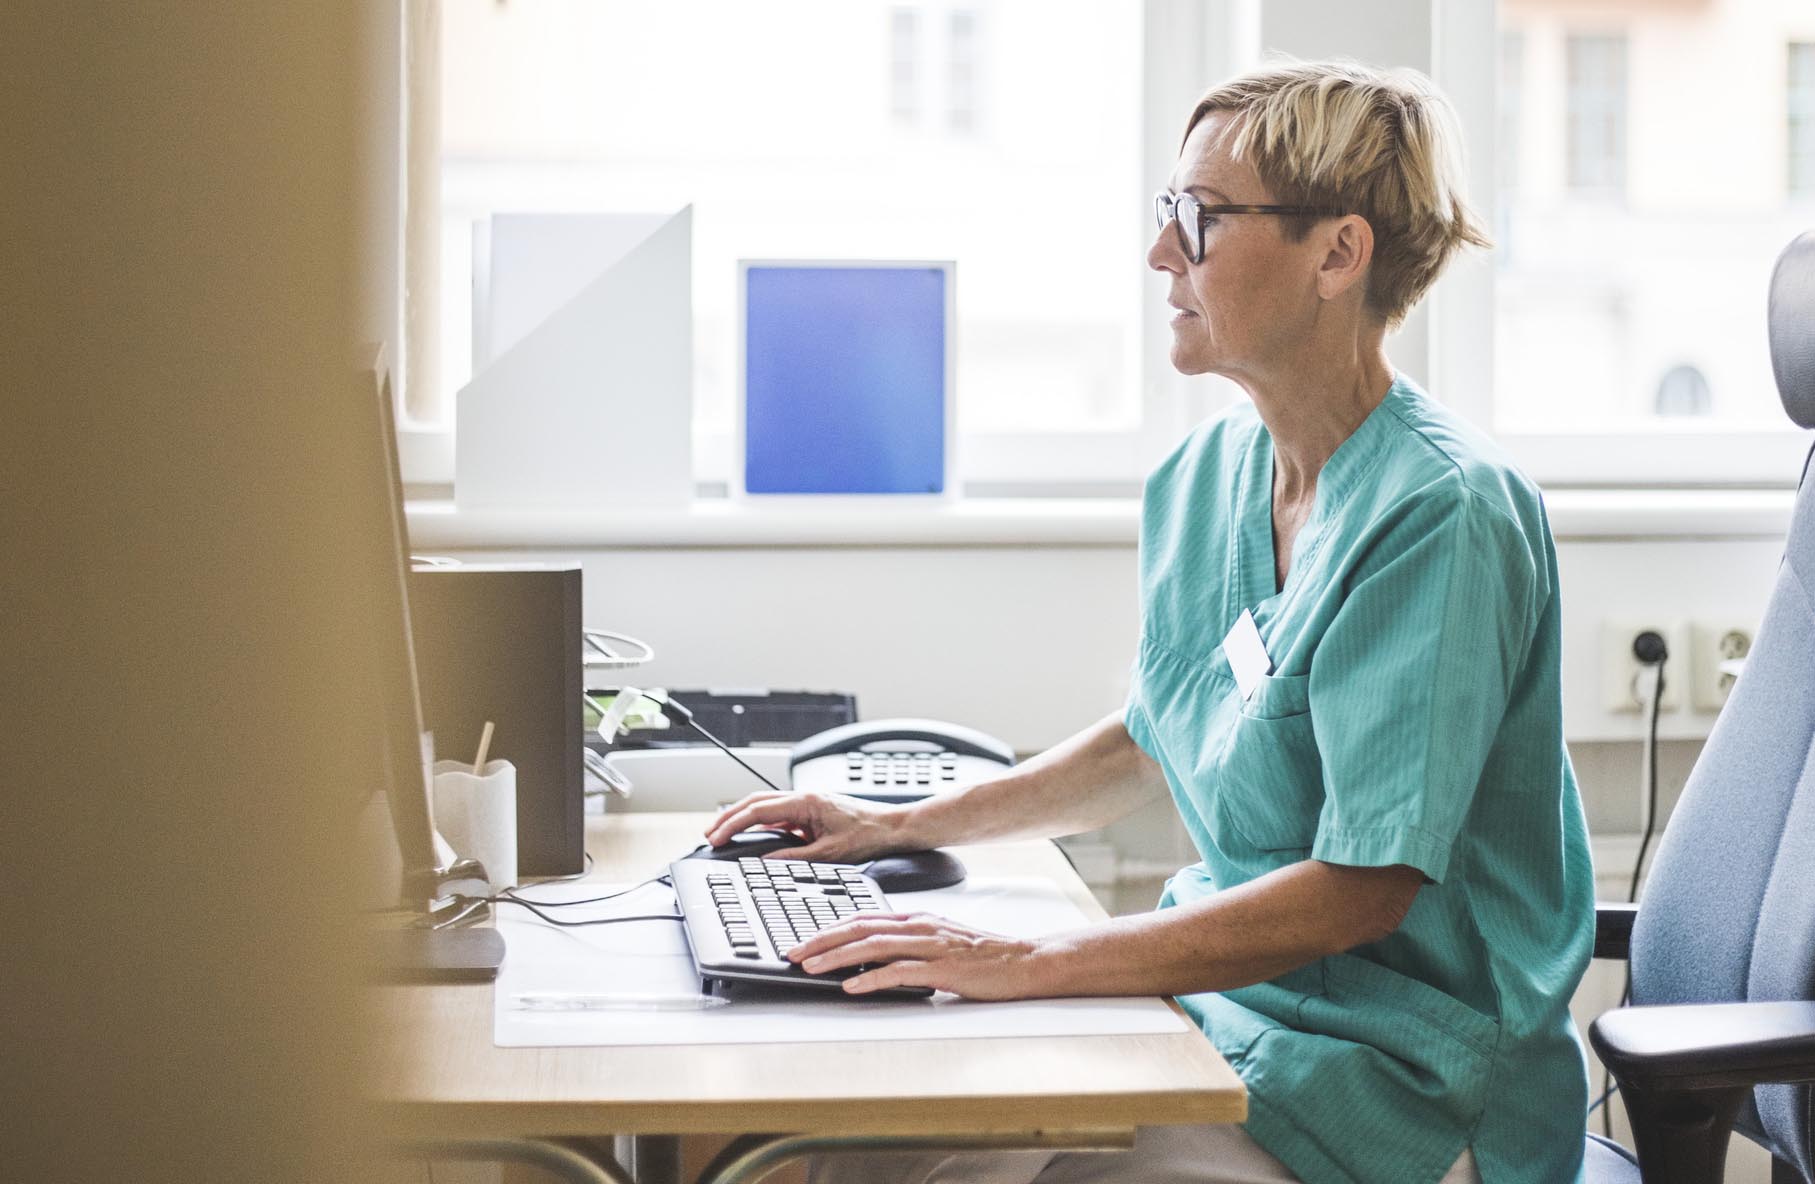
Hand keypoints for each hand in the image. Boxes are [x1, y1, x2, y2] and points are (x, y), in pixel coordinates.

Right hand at [702, 790, 913, 863]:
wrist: (893, 827)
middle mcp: (804, 798)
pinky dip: (761, 822)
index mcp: (806, 803)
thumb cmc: (869, 835)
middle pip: (756, 802)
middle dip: (729, 817)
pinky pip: (780, 814)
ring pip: (766, 805)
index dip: (732, 824)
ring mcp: (807, 803)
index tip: (715, 838)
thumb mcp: (829, 855)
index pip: (758, 810)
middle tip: (710, 834)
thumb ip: (793, 858)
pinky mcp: (812, 811)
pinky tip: (752, 834)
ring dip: (743, 818)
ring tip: (724, 833)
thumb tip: (764, 863)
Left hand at [786, 911, 1039, 1000]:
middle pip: (860, 928)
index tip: (803, 939)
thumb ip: (907, 943)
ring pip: (872, 946)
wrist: (1023, 961)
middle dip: (821, 939)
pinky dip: (871, 978)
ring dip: (837, 957)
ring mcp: (930, 946)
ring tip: (810, 967)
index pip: (863, 918)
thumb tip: (869, 955)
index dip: (829, 928)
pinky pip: (899, 972)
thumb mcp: (939, 940)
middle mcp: (919, 927)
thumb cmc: (982, 955)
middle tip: (793, 951)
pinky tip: (851, 986)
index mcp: (916, 919)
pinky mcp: (942, 968)